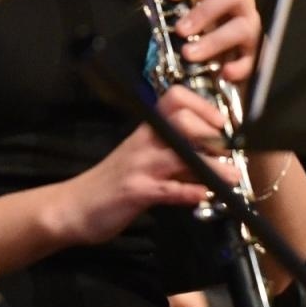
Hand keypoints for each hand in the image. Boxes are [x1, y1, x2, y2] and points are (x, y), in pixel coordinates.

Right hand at [51, 86, 239, 245]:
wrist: (73, 206)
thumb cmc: (110, 183)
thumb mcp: (143, 162)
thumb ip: (174, 159)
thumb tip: (211, 158)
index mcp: (146, 132)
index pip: (174, 100)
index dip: (201, 105)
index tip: (220, 120)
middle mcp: (143, 143)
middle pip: (181, 121)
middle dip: (211, 134)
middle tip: (229, 150)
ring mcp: (139, 166)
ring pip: (180, 155)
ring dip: (211, 165)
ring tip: (232, 175)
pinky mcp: (136, 192)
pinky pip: (168, 190)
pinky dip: (189, 192)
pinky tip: (204, 195)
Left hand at [167, 0, 260, 82]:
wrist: (227, 57)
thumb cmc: (203, 31)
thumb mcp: (191, 17)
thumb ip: (176, 14)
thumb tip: (152, 12)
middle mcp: (239, 5)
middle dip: (204, 12)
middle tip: (180, 30)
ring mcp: (249, 28)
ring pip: (241, 28)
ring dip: (214, 40)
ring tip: (189, 54)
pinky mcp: (255, 54)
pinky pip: (252, 60)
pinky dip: (239, 66)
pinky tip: (225, 73)